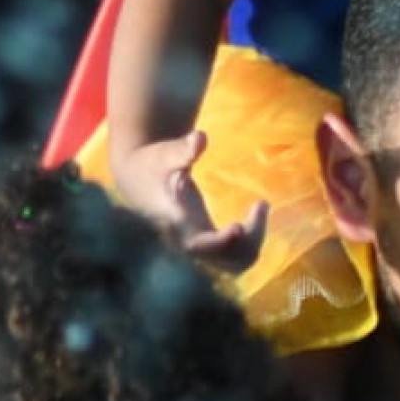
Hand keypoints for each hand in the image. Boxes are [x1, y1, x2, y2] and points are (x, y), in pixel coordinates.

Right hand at [111, 129, 266, 271]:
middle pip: (225, 260)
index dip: (220, 242)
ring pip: (235, 263)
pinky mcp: (209, 244)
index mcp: (174, 224)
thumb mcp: (164, 154)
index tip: (239, 226)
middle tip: (261, 204)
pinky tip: (256, 214)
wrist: (138, 180)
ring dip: (253, 242)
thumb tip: (200, 137)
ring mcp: (199, 247)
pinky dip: (250, 241)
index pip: (197, 245)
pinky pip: (235, 256)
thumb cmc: (152, 163)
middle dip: (249, 239)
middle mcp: (187, 242)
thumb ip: (182, 149)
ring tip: (260, 206)